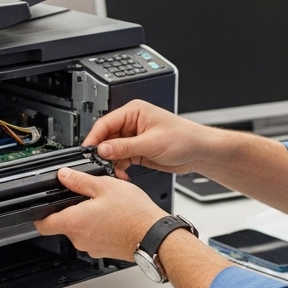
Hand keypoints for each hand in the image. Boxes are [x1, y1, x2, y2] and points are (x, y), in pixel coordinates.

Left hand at [34, 167, 166, 260]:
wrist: (154, 236)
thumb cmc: (133, 214)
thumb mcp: (104, 186)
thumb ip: (79, 180)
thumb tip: (64, 175)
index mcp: (74, 222)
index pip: (42, 224)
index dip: (39, 214)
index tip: (42, 206)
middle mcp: (80, 239)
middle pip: (64, 224)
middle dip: (72, 209)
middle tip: (87, 196)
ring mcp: (92, 247)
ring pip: (81, 230)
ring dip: (88, 217)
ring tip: (106, 205)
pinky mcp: (104, 250)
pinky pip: (95, 236)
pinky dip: (100, 226)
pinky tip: (114, 216)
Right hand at [83, 100, 218, 179]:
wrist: (200, 152)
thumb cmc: (184, 138)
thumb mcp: (151, 143)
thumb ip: (125, 147)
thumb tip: (103, 149)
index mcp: (134, 112)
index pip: (105, 123)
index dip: (95, 138)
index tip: (88, 151)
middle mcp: (132, 124)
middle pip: (107, 138)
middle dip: (103, 153)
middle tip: (100, 165)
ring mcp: (134, 138)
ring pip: (112, 151)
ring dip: (112, 163)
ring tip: (115, 172)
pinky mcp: (138, 151)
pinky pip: (121, 159)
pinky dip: (119, 168)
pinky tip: (122, 175)